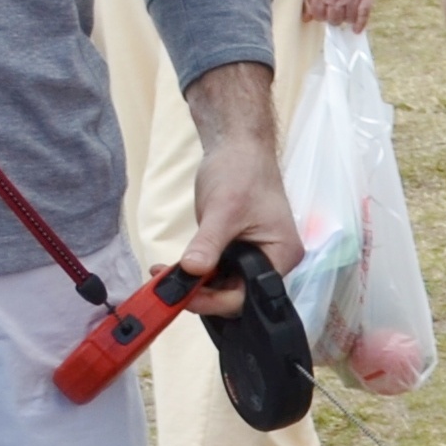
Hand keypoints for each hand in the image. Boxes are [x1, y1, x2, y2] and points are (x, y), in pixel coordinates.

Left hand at [172, 58, 302, 310]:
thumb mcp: (223, 210)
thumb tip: (190, 272)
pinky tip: (173, 267)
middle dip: (201, 293)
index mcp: (281, 255)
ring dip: (195, 282)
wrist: (238, 146)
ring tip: (163, 273)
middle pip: (237, 293)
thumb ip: (208, 244)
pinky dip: (197, 270)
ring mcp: (256, 255)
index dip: (215, 299)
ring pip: (224, 283)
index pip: (249, 294)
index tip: (182, 295)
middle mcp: (273, 260)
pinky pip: (219, 269)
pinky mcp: (240, 249)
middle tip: (167, 285)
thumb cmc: (241, 172)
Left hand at [301, 0, 378, 29]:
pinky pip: (362, 15)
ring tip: (346, 14)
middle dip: (333, 17)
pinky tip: (357, 29)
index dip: (321, 15)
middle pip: (332, 19)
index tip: (324, 13)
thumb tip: (306, 18)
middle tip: (336, 13)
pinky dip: (360, 24)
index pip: (317, 15)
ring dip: (346, 18)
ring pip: (347, 19)